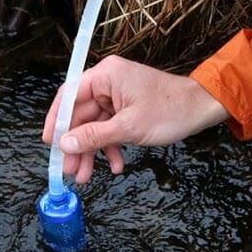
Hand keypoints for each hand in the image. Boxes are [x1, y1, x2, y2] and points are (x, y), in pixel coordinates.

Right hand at [41, 55, 229, 183]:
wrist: (201, 109)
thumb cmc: (170, 111)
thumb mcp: (128, 127)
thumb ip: (94, 136)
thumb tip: (65, 145)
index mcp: (105, 75)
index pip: (69, 96)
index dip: (56, 121)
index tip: (50, 144)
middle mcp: (108, 82)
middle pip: (80, 115)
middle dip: (77, 145)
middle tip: (70, 170)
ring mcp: (117, 95)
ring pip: (94, 125)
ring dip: (92, 151)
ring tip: (86, 176)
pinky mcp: (126, 108)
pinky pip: (110, 128)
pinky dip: (111, 146)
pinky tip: (116, 165)